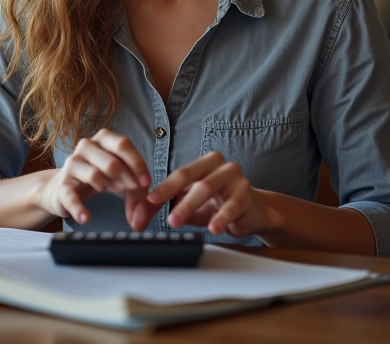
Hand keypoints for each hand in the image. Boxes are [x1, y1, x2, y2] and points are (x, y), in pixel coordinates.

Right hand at [38, 129, 150, 227]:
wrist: (65, 189)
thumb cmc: (100, 179)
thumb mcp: (122, 179)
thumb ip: (138, 189)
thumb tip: (146, 209)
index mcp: (103, 139)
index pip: (123, 144)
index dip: (137, 164)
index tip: (146, 182)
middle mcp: (86, 146)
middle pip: (112, 161)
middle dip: (126, 179)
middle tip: (130, 189)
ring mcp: (72, 164)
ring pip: (95, 174)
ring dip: (107, 187)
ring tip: (107, 192)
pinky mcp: (62, 185)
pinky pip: (71, 196)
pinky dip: (79, 208)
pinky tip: (86, 217)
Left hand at [145, 152, 274, 237]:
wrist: (253, 211)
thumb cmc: (217, 203)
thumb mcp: (188, 203)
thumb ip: (162, 207)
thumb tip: (136, 219)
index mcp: (205, 162)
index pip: (182, 174)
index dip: (165, 187)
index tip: (150, 200)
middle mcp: (221, 166)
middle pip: (196, 180)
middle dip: (178, 200)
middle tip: (166, 218)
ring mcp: (236, 179)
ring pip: (210, 189)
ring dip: (192, 207)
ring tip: (179, 222)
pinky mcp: (247, 196)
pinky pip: (232, 206)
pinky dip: (221, 217)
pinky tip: (214, 228)